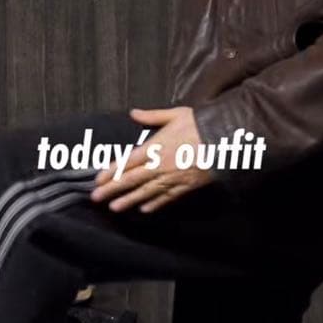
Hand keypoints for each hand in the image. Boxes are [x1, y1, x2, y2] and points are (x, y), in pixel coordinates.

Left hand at [91, 107, 211, 213]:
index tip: (97, 180)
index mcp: (155, 147)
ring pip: (146, 192)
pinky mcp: (186, 186)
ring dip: (129, 201)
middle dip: (112, 190)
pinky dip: (155, 204)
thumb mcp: (175, 114)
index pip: (127, 162)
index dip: (111, 172)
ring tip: (114, 208)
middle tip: (96, 198)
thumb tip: (134, 113)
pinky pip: (167, 198)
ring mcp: (172, 178)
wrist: (226, 140)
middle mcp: (160, 165)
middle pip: (131, 180)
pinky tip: (144, 209)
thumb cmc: (201, 124)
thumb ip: (152, 116)